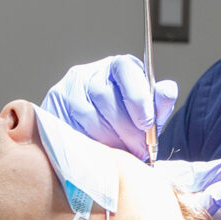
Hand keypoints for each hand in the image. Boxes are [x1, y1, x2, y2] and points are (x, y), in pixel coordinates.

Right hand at [42, 55, 177, 159]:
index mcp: (119, 66)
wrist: (98, 134)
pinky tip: (103, 152)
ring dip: (109, 139)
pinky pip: (70, 127)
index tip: (147, 124)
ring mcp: (67, 89)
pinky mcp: (53, 108)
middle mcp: (90, 72)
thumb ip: (160, 102)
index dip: (137, 98)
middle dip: (126, 128)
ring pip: (88, 115)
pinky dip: (90, 143)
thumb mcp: (150, 111)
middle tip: (140, 149)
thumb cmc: (129, 119)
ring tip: (124, 153)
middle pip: (105, 96)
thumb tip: (168, 91)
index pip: (125, 69)